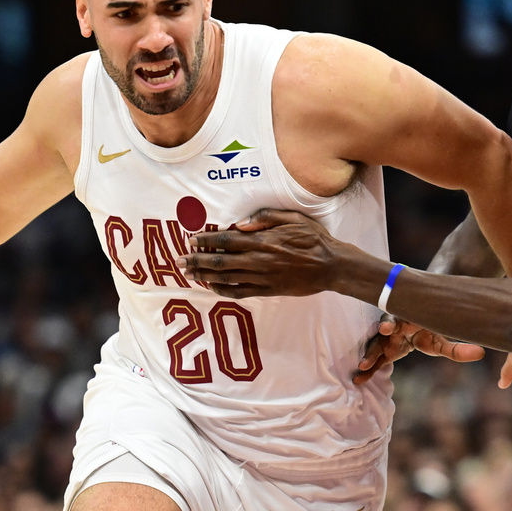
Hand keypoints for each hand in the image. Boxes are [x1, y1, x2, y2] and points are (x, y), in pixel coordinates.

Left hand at [181, 208, 353, 297]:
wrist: (331, 266)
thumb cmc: (313, 239)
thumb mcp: (293, 218)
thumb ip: (266, 217)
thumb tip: (241, 223)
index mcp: (263, 240)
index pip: (227, 239)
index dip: (206, 240)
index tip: (191, 240)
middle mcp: (259, 260)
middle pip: (220, 261)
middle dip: (197, 260)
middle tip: (180, 260)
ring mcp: (262, 277)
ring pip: (226, 278)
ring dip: (205, 276)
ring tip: (189, 274)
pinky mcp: (268, 290)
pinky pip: (240, 292)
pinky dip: (223, 291)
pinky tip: (212, 288)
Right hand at [354, 314, 484, 384]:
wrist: (414, 324)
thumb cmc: (427, 331)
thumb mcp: (441, 340)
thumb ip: (457, 349)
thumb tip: (482, 353)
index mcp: (406, 318)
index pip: (398, 318)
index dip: (392, 322)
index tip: (388, 327)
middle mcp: (392, 326)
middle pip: (383, 328)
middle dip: (381, 332)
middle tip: (380, 335)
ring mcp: (384, 339)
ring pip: (375, 345)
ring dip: (369, 355)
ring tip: (361, 368)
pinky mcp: (382, 351)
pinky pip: (374, 360)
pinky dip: (368, 370)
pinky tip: (358, 380)